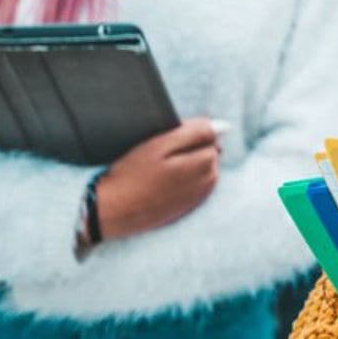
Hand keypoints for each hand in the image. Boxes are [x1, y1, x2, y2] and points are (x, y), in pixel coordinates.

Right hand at [95, 118, 220, 241]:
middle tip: (159, 156)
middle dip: (190, 149)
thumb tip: (225, 126)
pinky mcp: (188, 207)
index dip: (187, 134)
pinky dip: (182, 179)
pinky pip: (193, 184)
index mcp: (205, 163)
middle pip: (208, 151)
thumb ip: (195, 132)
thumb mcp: (160, 145)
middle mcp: (208, 182)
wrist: (112, 211)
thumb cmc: (133, 175)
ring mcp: (199, 197)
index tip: (166, 141)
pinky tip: (161, 183)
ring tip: (159, 170)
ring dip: (187, 164)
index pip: (210, 135)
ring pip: (202, 168)